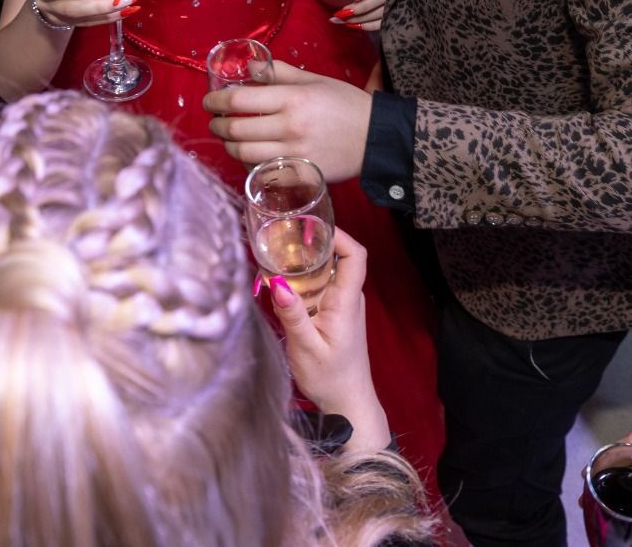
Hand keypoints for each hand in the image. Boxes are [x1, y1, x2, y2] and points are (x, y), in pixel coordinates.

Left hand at [204, 62, 371, 180]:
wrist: (376, 138)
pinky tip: (248, 155)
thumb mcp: (315, 81)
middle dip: (217, 125)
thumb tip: (250, 67)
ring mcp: (294, 154)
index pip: (240, 100)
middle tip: (214, 121)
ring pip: (244, 153)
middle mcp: (290, 127)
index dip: (217, 101)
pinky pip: (262, 171)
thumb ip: (279, 74)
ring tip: (227, 138)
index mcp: (293, 99)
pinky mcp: (299, 174)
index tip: (209, 101)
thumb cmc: (346, 105)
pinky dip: (249, 163)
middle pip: (237, 129)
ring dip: (228, 145)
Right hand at [268, 228, 389, 453]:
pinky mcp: (333, 316)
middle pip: (338, 258)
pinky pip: (320, 288)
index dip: (338, 235)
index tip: (311, 228)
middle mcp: (348, 299)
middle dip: (312, 245)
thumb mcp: (306, 348)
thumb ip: (293, 315)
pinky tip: (283, 286)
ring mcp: (342, 307)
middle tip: (283, 239)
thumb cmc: (331, 379)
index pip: (355, 255)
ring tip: (277, 257)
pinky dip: (303, 282)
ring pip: (327, 273)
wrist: (348, 404)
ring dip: (305, 264)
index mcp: (346, 301)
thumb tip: (277, 283)